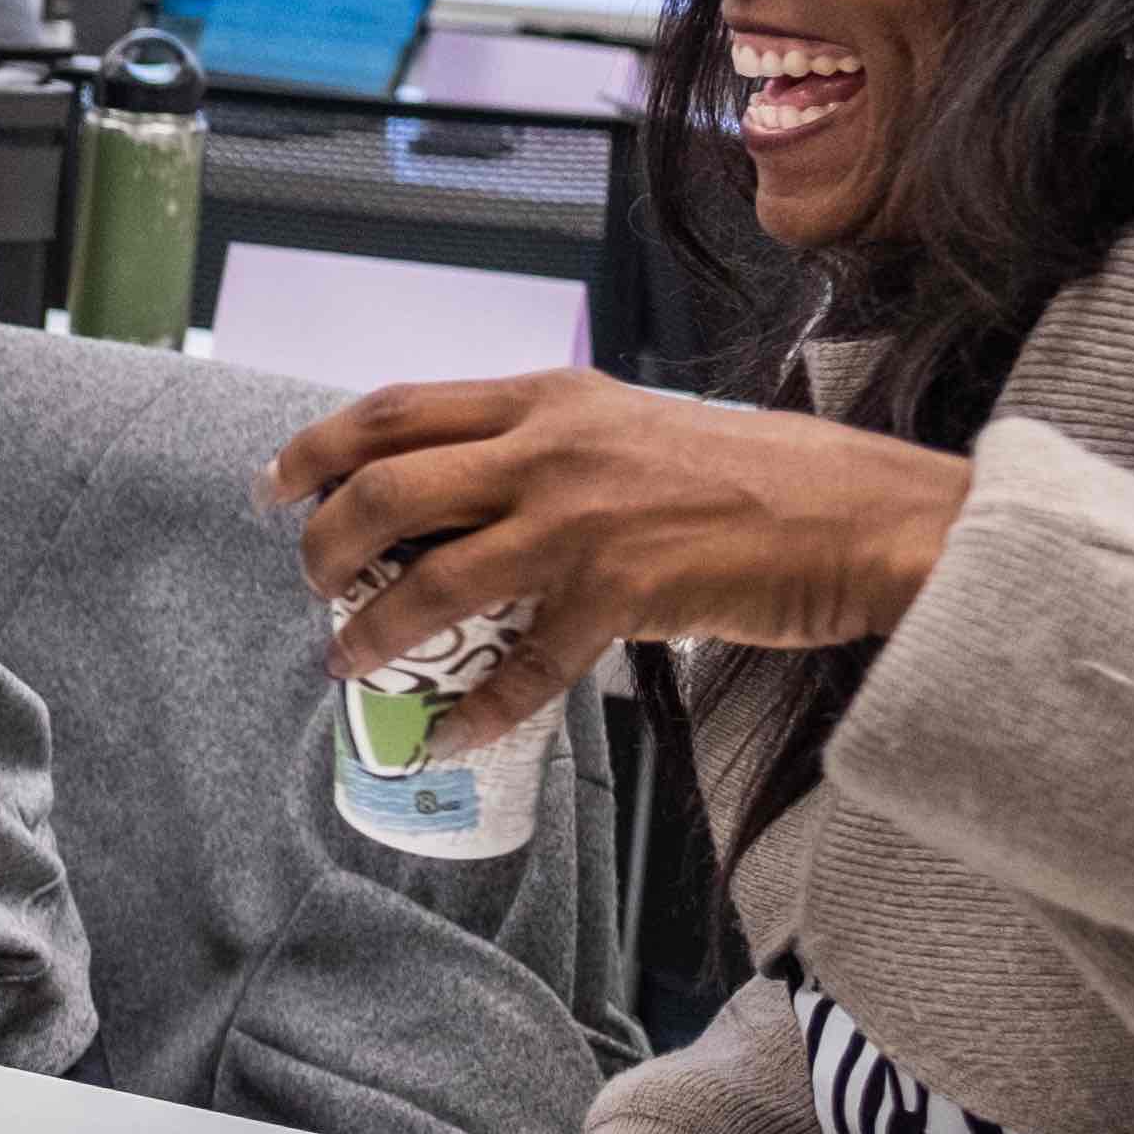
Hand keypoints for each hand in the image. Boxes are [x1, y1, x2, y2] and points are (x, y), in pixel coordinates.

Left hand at [258, 370, 970, 752]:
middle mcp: (549, 449)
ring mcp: (580, 521)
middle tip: (313, 583)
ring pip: (431, 581)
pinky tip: (452, 734)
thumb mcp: (626, 428)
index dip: (316, 447)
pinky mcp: (621, 594)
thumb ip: (543, 449)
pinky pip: (524, 667)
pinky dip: (478, 710)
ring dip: (375, 632)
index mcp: (545, 399)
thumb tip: (461, 494)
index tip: (276, 485)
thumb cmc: (752, 473)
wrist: (858, 512)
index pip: (394, 408)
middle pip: (385, 488)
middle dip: (325, 543)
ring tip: (350, 661)